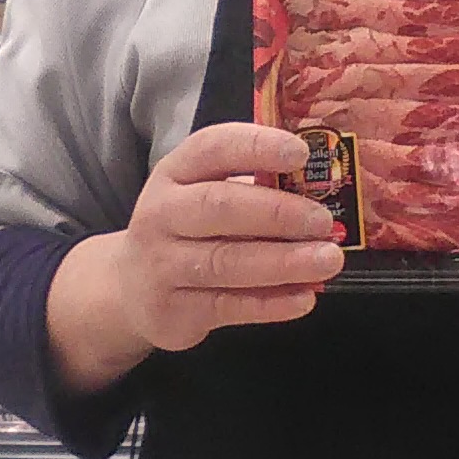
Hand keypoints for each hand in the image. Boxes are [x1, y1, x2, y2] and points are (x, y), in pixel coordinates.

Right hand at [46, 123, 343, 389]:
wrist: (131, 288)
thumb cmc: (188, 230)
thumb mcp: (203, 194)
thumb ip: (252, 188)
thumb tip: (321, 192)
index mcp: (175, 172)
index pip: (213, 148)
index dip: (257, 147)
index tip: (300, 153)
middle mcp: (161, 214)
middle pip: (219, 207)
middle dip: (277, 212)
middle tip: (323, 221)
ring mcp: (162, 264)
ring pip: (225, 261)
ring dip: (283, 262)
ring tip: (328, 260)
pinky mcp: (173, 310)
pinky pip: (228, 306)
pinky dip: (270, 303)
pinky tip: (305, 297)